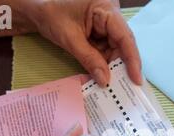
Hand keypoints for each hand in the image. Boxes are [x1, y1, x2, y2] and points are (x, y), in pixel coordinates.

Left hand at [25, 0, 141, 86]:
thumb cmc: (50, 13)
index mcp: (106, 9)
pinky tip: (103, 76)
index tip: (136, 78)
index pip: (125, 36)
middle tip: (126, 88)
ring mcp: (106, 24)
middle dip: (122, 66)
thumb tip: (105, 80)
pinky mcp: (100, 32)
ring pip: (115, 50)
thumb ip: (89, 60)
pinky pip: (106, 50)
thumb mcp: (70, 38)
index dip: (132, 59)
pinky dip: (104, 64)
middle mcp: (110, 15)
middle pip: (123, 45)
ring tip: (112, 86)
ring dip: (112, 67)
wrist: (36, 9)